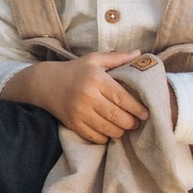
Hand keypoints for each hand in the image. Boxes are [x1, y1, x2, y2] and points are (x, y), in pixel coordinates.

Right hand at [4, 55, 151, 145]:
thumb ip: (118, 57)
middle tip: (137, 122)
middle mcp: (88, 97)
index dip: (137, 108)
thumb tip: (140, 54)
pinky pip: (95, 137)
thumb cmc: (75, 71)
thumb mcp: (94, 59)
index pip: (122, 98)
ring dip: (120, 131)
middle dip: (131, 122)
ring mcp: (79, 113)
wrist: (45, 84)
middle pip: (117, 116)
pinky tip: (109, 131)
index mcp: (96, 80)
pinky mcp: (73, 124)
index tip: (146, 113)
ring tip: (124, 127)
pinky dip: (105, 137)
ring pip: (108, 129)